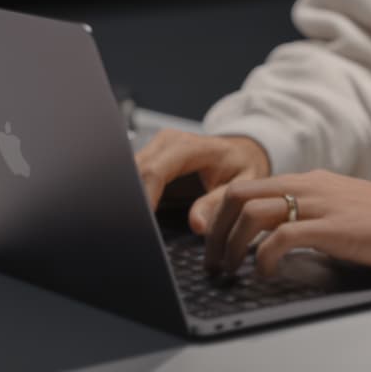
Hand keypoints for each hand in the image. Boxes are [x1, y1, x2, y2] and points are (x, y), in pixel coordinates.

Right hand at [134, 129, 269, 231]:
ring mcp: (154, 146)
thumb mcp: (242, 185)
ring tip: (132, 224)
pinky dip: (132, 194)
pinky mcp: (148, 157)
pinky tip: (136, 214)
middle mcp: (166, 141)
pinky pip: (132, 175)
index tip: (141, 223)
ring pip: (128, 173)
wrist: (240, 151)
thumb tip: (196, 225)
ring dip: (129, 197)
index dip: (144, 198)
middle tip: (133, 230)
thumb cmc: (242, 166)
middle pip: (134, 172)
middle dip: (131, 200)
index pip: (155, 172)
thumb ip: (216, 203)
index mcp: (189, 146)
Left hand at [200, 170, 370, 276]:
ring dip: (230, 245)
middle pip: (239, 193)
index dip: (221, 214)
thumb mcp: (345, 211)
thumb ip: (313, 217)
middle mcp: (310, 186)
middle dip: (215, 228)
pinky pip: (281, 237)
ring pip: (252, 212)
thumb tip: (282, 240)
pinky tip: (266, 273)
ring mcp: (321, 204)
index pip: (249, 186)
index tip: (213, 241)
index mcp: (311, 181)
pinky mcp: (334, 228)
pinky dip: (263, 257)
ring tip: (230, 271)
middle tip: (212, 260)